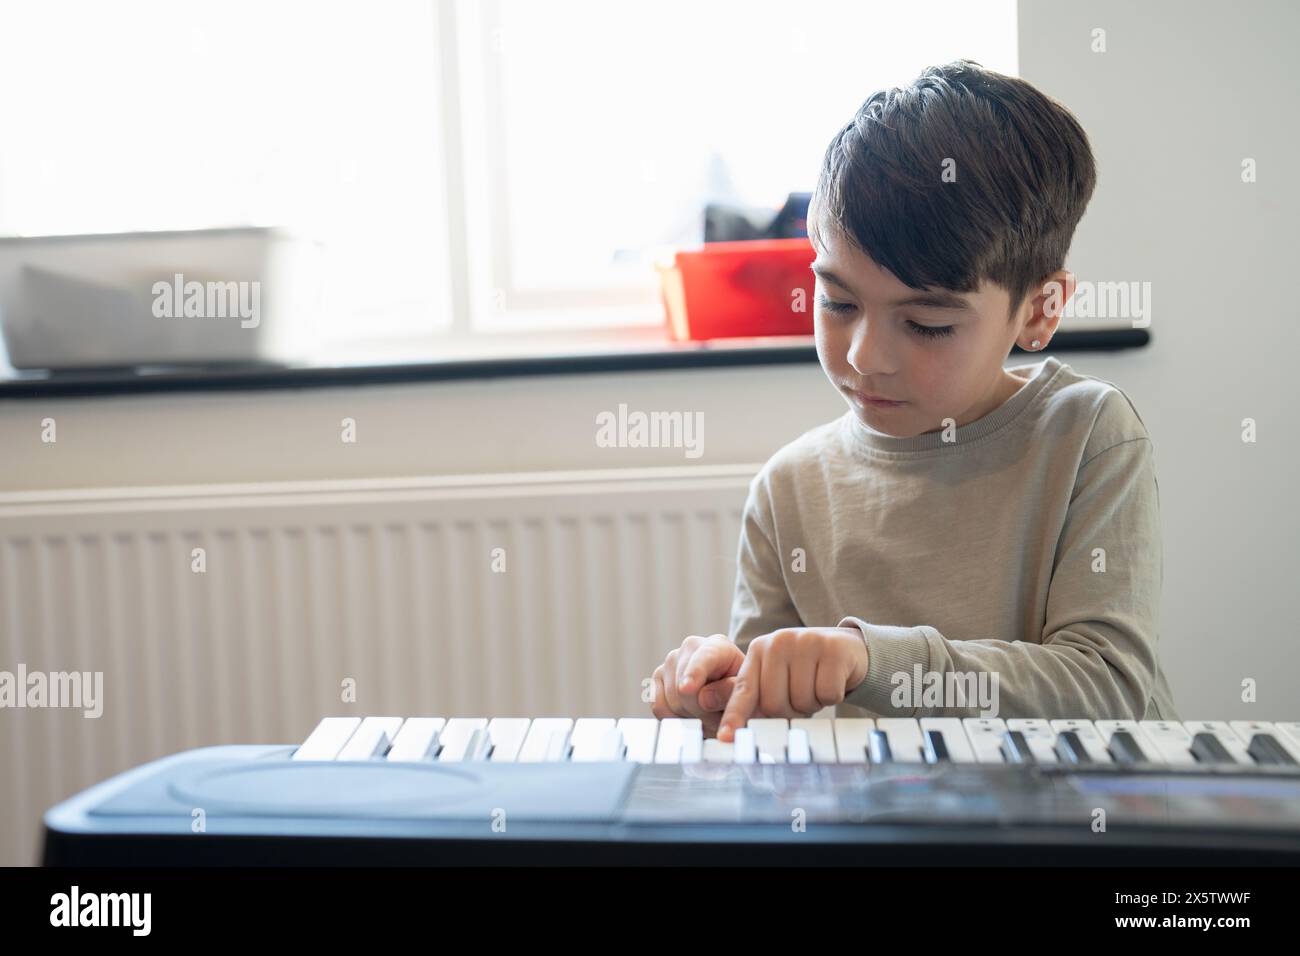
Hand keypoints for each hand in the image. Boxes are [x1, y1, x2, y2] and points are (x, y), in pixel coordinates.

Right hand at [650, 633, 744, 737]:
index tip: (687, 688)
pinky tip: (690, 714)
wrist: (730, 693)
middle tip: (720, 718)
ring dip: (691, 717)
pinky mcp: (657, 679)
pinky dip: (675, 718)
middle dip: (702, 712)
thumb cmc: (741, 691)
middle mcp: (689, 648)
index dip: (694, 673)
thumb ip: (730, 692)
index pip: (704, 658)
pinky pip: (659, 707)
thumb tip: (705, 699)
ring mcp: (670, 662)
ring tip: (708, 713)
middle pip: (684, 689)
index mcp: (717, 646)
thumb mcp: (747, 692)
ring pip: (672, 701)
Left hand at [716, 627, 869, 741]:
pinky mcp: (833, 650)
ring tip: (816, 686)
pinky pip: (827, 694)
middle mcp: (778, 642)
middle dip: (789, 711)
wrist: (848, 648)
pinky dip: (832, 697)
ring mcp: (806, 642)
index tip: (726, 738)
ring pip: (801, 701)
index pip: (743, 690)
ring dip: (812, 704)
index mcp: (759, 650)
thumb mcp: (779, 674)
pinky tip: (834, 680)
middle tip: (801, 697)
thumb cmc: (808, 669)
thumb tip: (736, 731)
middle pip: (773, 704)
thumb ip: (759, 696)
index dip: (734, 716)